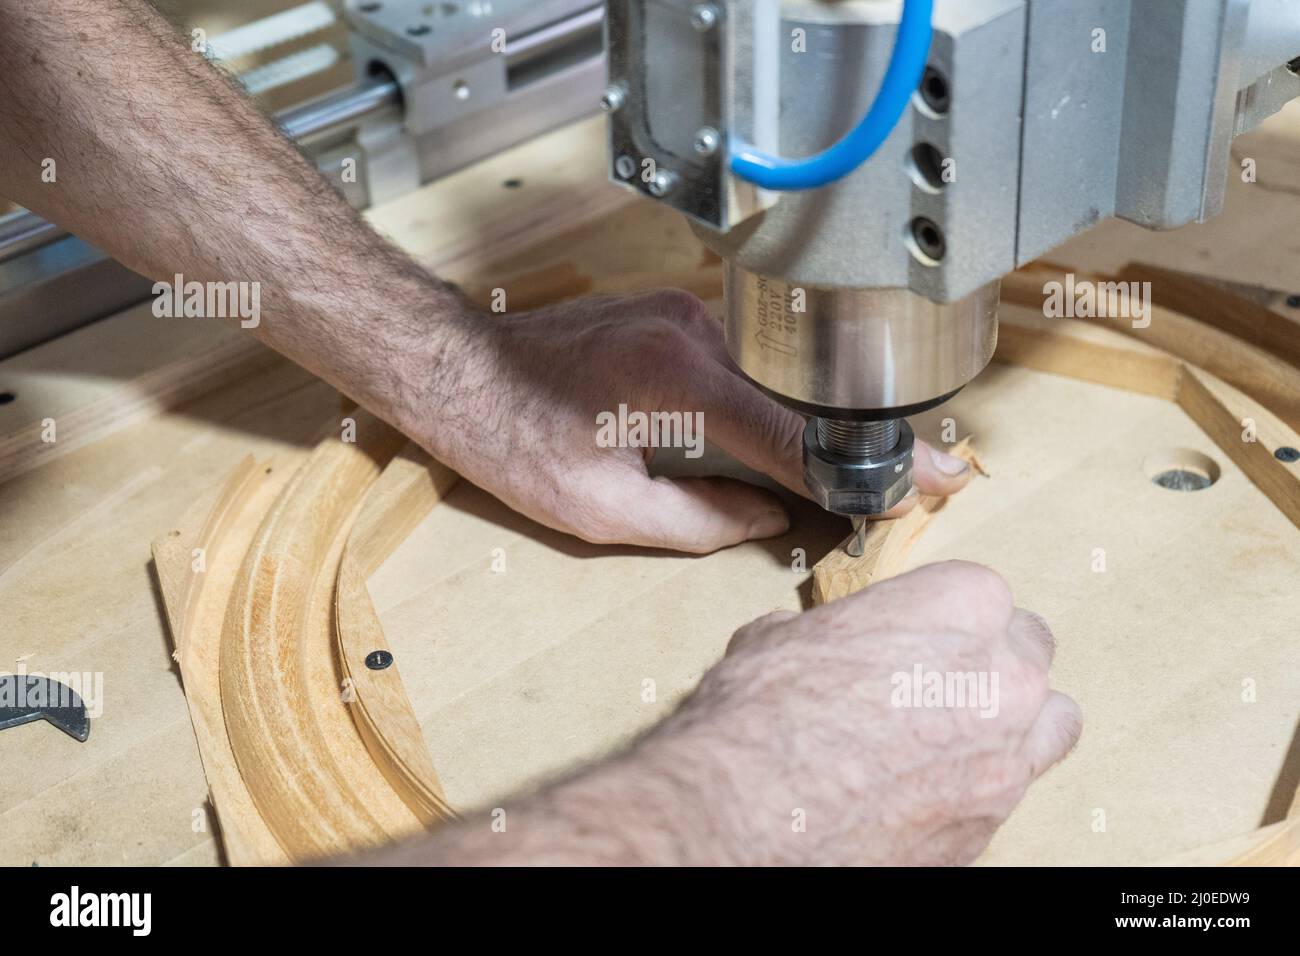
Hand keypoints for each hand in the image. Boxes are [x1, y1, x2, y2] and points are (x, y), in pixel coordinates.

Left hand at [407, 290, 975, 552]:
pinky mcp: (675, 313)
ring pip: (773, 376)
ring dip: (809, 420)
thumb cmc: (513, 439)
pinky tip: (785, 432)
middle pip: (797, 395)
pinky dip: (769, 398)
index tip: (923, 479)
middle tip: (919, 470)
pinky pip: (744, 361)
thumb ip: (697, 522)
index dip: (863, 465)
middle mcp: (691, 330)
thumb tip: (768, 521)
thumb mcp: (601, 510)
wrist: (459, 368)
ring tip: (860, 463)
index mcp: (676, 379)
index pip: (793, 432)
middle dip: (855, 438)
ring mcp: (684, 313)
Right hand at [630, 561, 1081, 864]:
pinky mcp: (992, 821)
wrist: (745, 811)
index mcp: (958, 604)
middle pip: (1029, 650)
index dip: (944, 615)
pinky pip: (1016, 787)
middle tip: (938, 679)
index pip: (983, 593)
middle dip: (989, 661)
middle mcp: (1000, 676)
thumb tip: (826, 648)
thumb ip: (836, 632)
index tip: (920, 632)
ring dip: (1013, 720)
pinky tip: (937, 781)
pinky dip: (986, 781)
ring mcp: (1006, 753)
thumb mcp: (783, 637)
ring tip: (961, 730)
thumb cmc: (760, 718)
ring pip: (1050, 721)